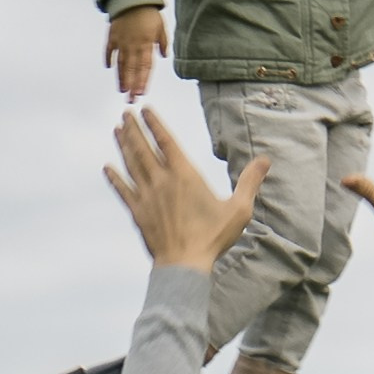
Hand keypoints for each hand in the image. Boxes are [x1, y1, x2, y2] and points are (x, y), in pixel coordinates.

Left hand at [104, 106, 266, 272]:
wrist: (184, 265)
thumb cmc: (213, 238)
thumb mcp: (239, 209)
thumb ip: (250, 181)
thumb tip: (265, 159)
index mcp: (184, 175)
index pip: (166, 141)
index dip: (155, 123)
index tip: (145, 109)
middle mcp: (162, 181)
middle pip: (144, 148)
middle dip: (134, 128)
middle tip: (125, 112)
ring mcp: (147, 197)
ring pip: (132, 165)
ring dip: (124, 146)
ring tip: (117, 130)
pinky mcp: (138, 213)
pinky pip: (123, 191)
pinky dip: (115, 179)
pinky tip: (107, 169)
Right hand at [105, 7, 165, 99]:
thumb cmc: (148, 11)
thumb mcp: (161, 26)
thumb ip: (162, 42)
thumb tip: (164, 55)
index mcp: (145, 44)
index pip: (145, 67)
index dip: (143, 81)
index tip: (141, 93)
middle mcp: (132, 45)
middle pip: (132, 70)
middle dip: (132, 86)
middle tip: (130, 99)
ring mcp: (121, 42)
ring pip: (121, 64)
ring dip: (121, 78)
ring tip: (121, 90)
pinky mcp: (112, 35)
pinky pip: (109, 49)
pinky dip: (109, 58)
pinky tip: (109, 68)